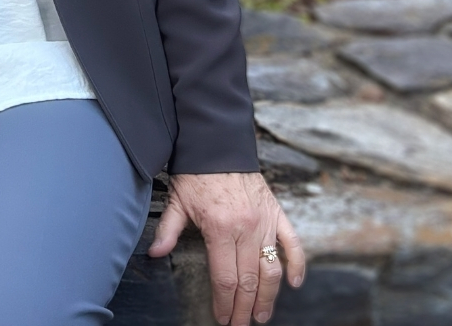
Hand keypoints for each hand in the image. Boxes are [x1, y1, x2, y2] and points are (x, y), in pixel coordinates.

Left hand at [148, 171, 305, 325]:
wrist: (220, 143)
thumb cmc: (198, 172)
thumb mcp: (178, 201)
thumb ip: (167, 230)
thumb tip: (154, 253)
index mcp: (220, 227)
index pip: (225, 277)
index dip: (224, 303)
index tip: (222, 317)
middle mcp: (246, 227)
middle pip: (249, 279)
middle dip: (244, 307)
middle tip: (240, 323)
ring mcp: (265, 221)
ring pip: (272, 268)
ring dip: (269, 296)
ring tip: (262, 315)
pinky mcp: (277, 213)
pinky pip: (293, 243)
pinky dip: (297, 264)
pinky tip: (294, 283)